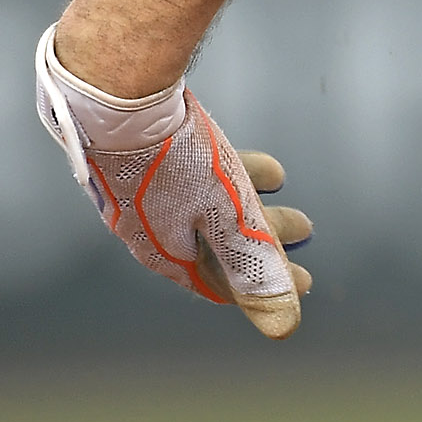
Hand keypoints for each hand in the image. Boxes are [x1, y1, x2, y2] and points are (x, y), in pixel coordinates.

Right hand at [33, 26, 312, 337]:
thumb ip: (255, 268)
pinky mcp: (143, 156)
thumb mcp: (227, 218)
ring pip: (207, 201)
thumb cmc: (173, 162)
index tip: (303, 283)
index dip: (263, 286)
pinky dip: (226, 170)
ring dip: (248, 198)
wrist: (115, 94)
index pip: (221, 283)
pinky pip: (194, 172)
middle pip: (219, 241)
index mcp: (164, 252)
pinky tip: (247, 154)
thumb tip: (284, 326)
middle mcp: (148, 227)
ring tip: (280, 183)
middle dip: (265, 238)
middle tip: (306, 228)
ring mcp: (142, 191)